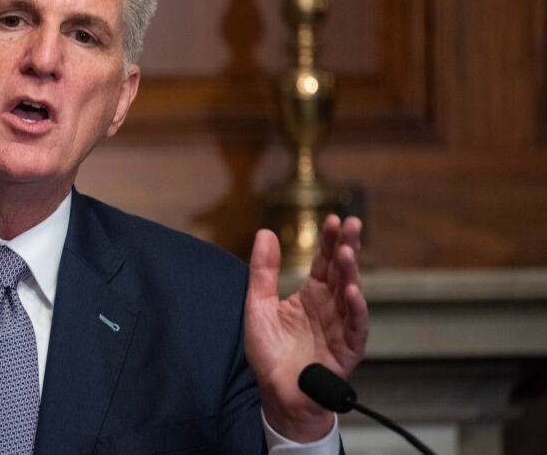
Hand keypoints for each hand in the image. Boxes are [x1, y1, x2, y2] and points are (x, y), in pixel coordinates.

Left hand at [244, 215, 367, 441]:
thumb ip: (263, 271)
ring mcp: (341, 326)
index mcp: (311, 295)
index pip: (324, 262)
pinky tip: (352, 292)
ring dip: (350, 273)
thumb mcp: (258, 306)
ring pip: (350, 294)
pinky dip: (355, 309)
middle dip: (347, 246)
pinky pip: (355, 326)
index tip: (333, 219)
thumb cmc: (270, 353)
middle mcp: (330, 306)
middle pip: (341, 271)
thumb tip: (265, 233)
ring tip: (346, 252)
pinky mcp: (347, 349)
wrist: (277, 394)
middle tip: (351, 224)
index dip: (329, 241)